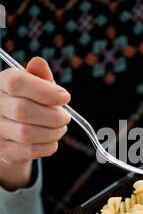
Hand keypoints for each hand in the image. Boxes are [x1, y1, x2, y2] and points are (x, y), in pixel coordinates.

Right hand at [0, 57, 70, 189]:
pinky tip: (52, 139)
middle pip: (23, 110)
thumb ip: (39, 75)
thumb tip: (39, 62)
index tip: (65, 97)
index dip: (45, 90)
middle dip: (53, 116)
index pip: (17, 82)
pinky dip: (48, 146)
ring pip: (27, 133)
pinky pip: (30, 151)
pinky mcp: (5, 150)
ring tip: (60, 128)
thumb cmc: (28, 102)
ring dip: (53, 132)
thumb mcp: (34, 85)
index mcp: (1, 84)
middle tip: (65, 117)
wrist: (13, 132)